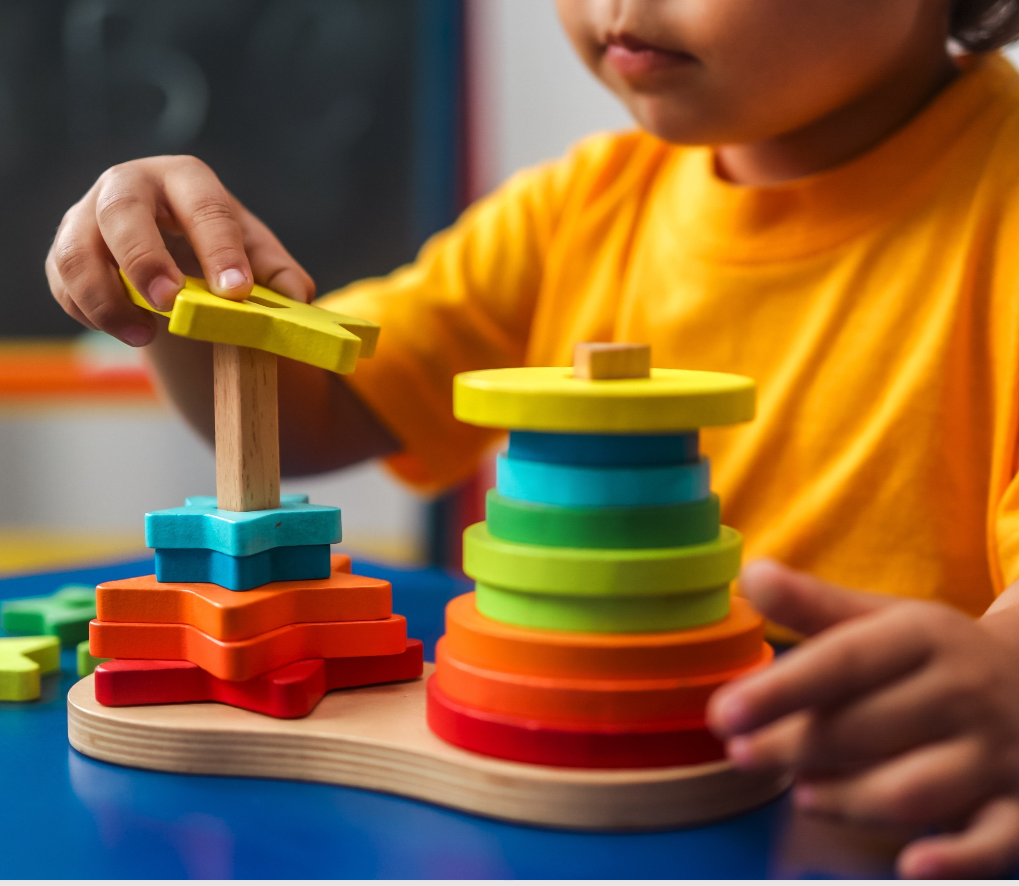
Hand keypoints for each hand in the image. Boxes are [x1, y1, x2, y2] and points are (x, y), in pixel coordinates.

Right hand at [46, 155, 314, 346]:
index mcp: (184, 179)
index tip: (235, 290)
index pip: (202, 206)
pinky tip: (127, 330)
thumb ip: (278, 272)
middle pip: (121, 212)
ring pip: (75, 252)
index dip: (218, 248)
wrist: (172, 245)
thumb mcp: (253, 251)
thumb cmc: (217, 244)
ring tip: (145, 336)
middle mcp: (127, 186)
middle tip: (169, 302)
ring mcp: (87, 217)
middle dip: (144, 259)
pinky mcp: (65, 253)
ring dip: (106, 298)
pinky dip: (89, 312)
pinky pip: (62, 284)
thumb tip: (296, 296)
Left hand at [706, 559, 1018, 877]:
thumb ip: (813, 604)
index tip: (724, 712)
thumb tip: (751, 573)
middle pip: (867, 728)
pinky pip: (994, 841)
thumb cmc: (933, 654)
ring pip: (913, 788)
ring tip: (799, 791)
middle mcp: (962, 693)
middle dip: (794, 746)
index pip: (844, 661)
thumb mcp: (882, 618)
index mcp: (923, 637)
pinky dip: (956, 860)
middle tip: (741, 753)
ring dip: (848, 797)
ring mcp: (995, 754)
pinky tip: (911, 866)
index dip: (780, 689)